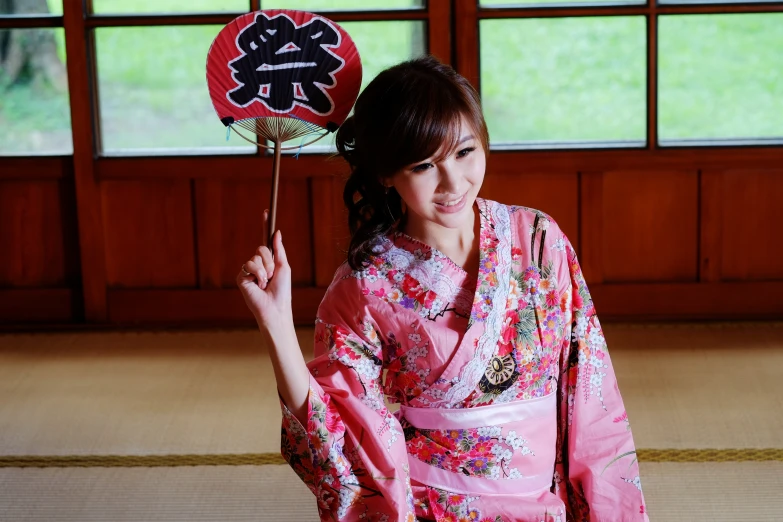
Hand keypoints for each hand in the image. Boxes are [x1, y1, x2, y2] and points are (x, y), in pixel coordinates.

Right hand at [237, 209, 292, 333]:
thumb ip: (279, 250)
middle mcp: (257, 264)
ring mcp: (248, 270)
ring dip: (265, 270)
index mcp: (268, 261)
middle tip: (272, 275)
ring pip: (255, 257)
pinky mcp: (241, 277)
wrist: (275, 307)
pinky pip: (249, 266)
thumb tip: (277, 232)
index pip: (265, 241)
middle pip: (261, 248)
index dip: (265, 226)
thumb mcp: (283, 267)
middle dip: (269, 261)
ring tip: (266, 282)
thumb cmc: (282, 291)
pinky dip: (257, 275)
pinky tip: (258, 285)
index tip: (266, 212)